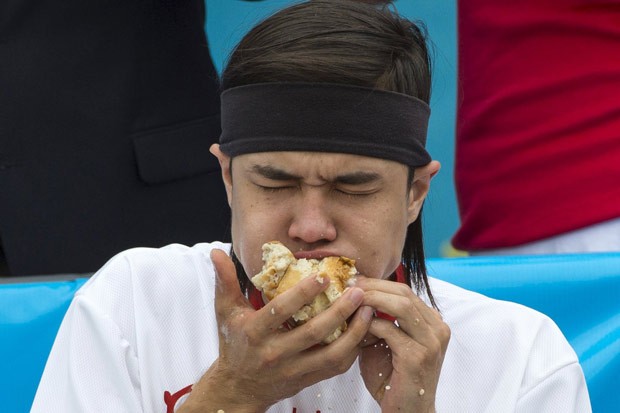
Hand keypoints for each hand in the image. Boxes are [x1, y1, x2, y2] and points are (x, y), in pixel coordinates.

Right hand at [179, 249, 373, 412]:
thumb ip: (225, 281)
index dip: (303, 293)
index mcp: (255, 332)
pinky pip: (335, 367)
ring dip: (353, 333)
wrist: (238, 388)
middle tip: (357, 290)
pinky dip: (352, 350)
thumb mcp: (225, 312)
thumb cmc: (233, 343)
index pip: (281, 310)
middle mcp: (275, 353)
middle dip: (338, 311)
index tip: (323, 275)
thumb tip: (216, 252)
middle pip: (312, 333)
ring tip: (368, 310)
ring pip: (330, 354)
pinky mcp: (307, 380)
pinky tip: (363, 331)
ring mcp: (293, 370)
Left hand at [356, 276, 449, 412]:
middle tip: (349, 285)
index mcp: (432, 322)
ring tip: (351, 299)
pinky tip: (356, 328)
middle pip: (404, 292)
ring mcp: (431, 342)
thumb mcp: (385, 341)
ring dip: (372, 299)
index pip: (405, 290)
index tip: (353, 280)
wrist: (407, 412)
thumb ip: (377, 319)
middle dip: (373, 286)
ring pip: (401, 305)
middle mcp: (438, 328)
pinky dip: (370, 325)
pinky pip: (390, 330)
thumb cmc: (392, 378)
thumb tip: (354, 295)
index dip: (378, 283)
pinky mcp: (418, 357)